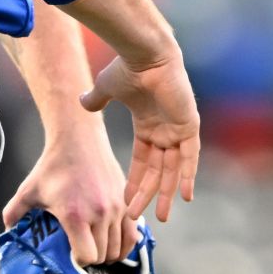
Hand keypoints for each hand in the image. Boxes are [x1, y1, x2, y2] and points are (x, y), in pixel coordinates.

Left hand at [2, 123, 137, 264]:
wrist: (78, 140)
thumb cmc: (54, 165)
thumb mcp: (29, 190)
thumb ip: (14, 212)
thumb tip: (6, 229)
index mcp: (75, 215)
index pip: (87, 256)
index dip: (79, 261)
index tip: (73, 254)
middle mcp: (99, 213)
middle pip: (103, 255)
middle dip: (93, 258)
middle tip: (84, 251)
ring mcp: (116, 207)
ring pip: (119, 246)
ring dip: (109, 252)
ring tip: (99, 249)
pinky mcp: (126, 200)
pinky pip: (133, 233)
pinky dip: (126, 243)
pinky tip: (117, 244)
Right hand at [80, 54, 199, 222]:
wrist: (145, 54)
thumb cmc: (127, 68)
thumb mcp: (106, 88)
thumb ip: (96, 99)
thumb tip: (82, 103)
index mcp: (148, 125)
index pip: (142, 162)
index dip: (134, 182)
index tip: (125, 202)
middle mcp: (165, 130)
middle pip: (157, 171)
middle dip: (148, 195)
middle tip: (138, 218)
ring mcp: (177, 128)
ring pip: (172, 169)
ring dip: (165, 192)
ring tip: (159, 217)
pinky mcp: (188, 125)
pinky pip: (190, 156)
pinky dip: (188, 176)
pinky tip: (184, 196)